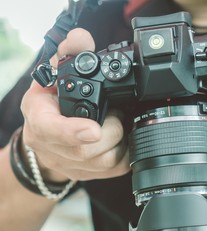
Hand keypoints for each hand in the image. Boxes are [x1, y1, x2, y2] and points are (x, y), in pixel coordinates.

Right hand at [21, 28, 129, 181]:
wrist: (47, 139)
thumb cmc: (50, 107)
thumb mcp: (53, 76)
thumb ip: (68, 55)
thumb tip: (81, 38)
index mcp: (40, 122)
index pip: (51, 130)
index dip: (73, 132)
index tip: (93, 129)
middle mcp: (52, 149)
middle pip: (88, 149)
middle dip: (111, 128)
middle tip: (117, 113)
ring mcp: (70, 166)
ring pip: (105, 161)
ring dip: (120, 140)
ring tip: (118, 124)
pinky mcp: (88, 176)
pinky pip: (116, 169)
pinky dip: (126, 153)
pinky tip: (123, 139)